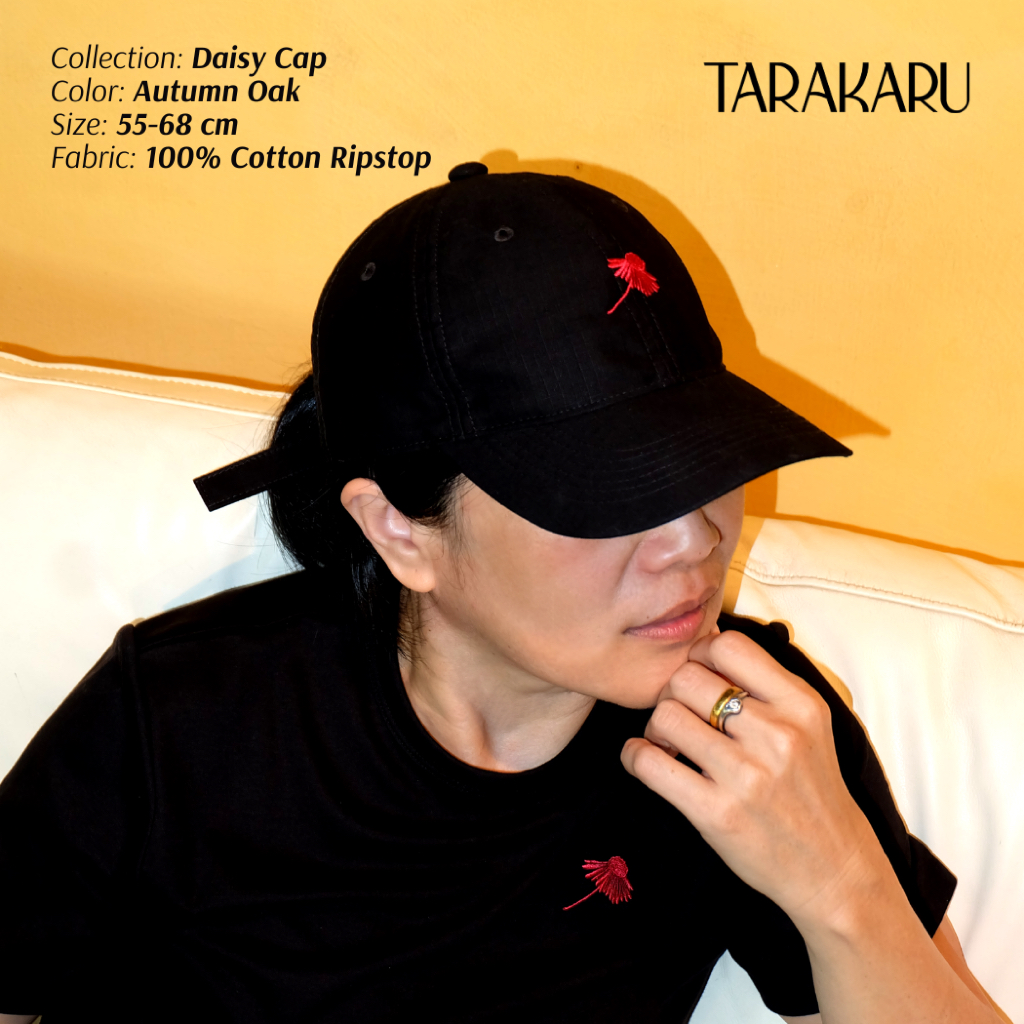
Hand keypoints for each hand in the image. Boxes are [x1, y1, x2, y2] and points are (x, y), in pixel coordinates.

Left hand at [621, 630, 883, 926]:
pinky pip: (649, 763)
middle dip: (672, 693)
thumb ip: (764, 686)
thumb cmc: (810, 791)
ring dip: (655, 727)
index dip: (700, 656)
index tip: (698, 679)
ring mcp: (747, 777)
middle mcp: (777, 735)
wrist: (834, 871)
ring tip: (667, 744)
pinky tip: (646, 761)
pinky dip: (635, 756)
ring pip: (665, 715)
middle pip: (687, 678)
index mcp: (801, 704)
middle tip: (679, 716)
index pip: (727, 645)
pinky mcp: (717, 814)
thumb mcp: (807, 726)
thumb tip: (703, 643)